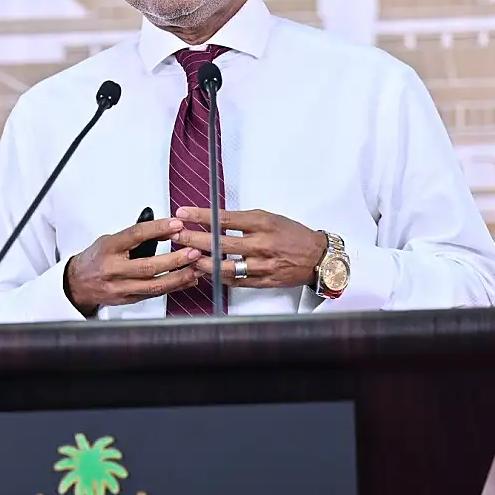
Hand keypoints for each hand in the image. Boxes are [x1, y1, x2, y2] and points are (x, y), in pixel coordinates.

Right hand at [65, 217, 202, 315]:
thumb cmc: (97, 258)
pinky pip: (155, 295)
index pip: (135, 235)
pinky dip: (174, 287)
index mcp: (108, 248)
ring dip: (179, 277)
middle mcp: (113, 269)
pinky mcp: (127, 301)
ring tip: (196, 268)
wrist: (77, 283)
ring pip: (154, 285)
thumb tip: (166, 227)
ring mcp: (120, 288)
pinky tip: (188, 280)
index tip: (176, 225)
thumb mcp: (111, 239)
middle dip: (174, 259)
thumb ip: (136, 235)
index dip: (158, 230)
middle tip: (193, 251)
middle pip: (148, 266)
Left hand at [171, 207, 327, 288]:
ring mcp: (262, 266)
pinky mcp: (263, 282)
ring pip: (224, 266)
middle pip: (220, 243)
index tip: (183, 212)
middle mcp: (262, 245)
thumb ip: (242, 220)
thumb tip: (213, 219)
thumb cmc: (292, 234)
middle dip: (193, 238)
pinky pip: (235, 281)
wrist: (317, 257)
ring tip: (186, 256)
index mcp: (262, 224)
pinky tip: (205, 271)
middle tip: (176, 235)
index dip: (200, 215)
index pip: (224, 218)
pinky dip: (217, 276)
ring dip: (202, 261)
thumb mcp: (269, 218)